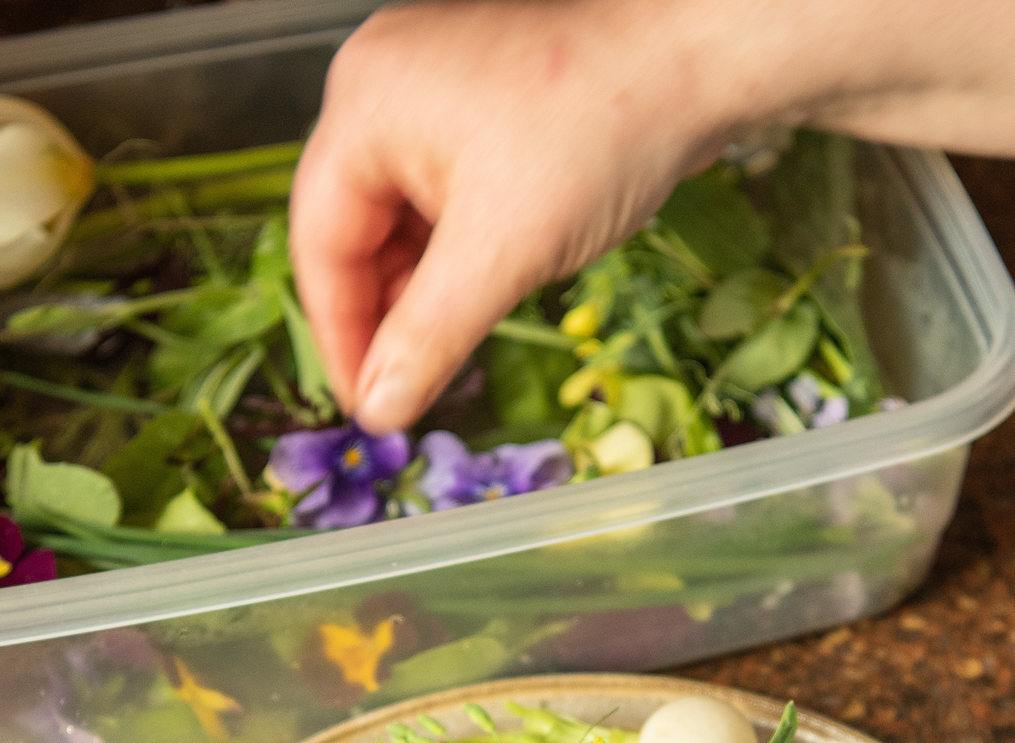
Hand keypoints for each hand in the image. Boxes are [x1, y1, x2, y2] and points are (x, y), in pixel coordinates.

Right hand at [289, 0, 741, 432]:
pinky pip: (442, 196)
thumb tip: (380, 407)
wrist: (695, 63)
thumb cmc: (601, 132)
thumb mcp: (502, 253)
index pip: (319, 239)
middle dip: (384, 312)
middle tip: (407, 389)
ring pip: (402, 217)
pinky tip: (477, 298)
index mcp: (364, 105)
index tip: (365, 404)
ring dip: (422, 289)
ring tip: (446, 351)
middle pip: (355, 227)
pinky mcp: (478, 108)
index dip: (338, 333)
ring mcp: (431, 92)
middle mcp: (383, 87)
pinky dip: (455, 253)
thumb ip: (428, 337)